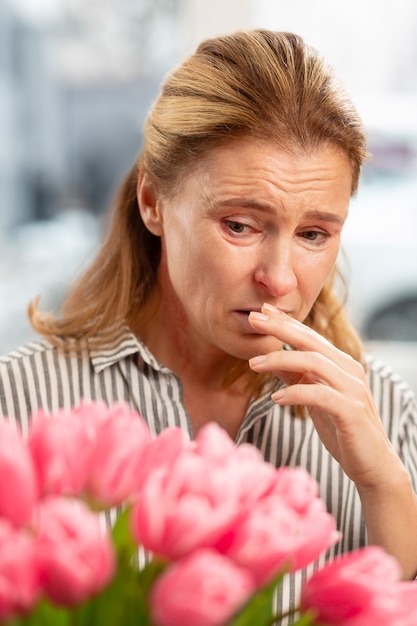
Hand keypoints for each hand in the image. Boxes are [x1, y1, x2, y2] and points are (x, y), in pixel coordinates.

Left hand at [248, 303, 401, 488]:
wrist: (372, 464)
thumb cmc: (342, 429)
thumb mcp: (315, 398)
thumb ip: (298, 377)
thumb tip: (272, 360)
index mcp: (341, 364)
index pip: (310, 336)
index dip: (285, 322)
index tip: (260, 311)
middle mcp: (349, 370)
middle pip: (311, 341)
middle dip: (280, 328)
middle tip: (253, 318)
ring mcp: (352, 389)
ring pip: (314, 363)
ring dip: (280, 360)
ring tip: (254, 364)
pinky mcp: (351, 411)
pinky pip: (320, 395)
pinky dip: (295, 393)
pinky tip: (275, 398)